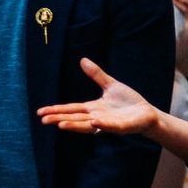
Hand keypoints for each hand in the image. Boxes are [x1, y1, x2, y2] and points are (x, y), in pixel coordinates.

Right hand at [38, 57, 160, 134]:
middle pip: (75, 118)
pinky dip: (102, 124)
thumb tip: (82, 60)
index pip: (72, 109)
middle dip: (60, 119)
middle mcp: (97, 117)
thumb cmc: (128, 102)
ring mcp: (108, 123)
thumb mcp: (110, 85)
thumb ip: (96, 74)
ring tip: (60, 125)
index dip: (57, 110)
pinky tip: (94, 121)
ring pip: (89, 125)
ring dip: (75, 125)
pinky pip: (110, 126)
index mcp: (93, 108)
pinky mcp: (121, 127)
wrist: (147, 113)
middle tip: (43, 121)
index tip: (41, 112)